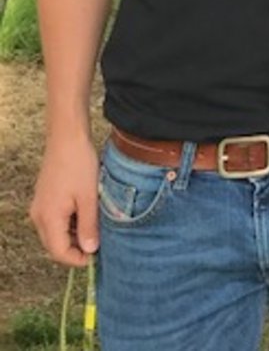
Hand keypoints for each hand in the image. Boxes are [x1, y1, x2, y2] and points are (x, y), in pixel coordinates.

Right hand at [30, 135, 98, 266]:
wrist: (67, 139)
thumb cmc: (79, 165)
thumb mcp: (89, 197)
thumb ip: (89, 225)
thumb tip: (90, 250)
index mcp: (48, 218)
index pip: (59, 252)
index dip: (77, 259)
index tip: (97, 257)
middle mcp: (38, 216)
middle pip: (55, 245)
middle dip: (76, 249)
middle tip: (100, 244)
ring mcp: (39, 207)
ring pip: (55, 233)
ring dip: (74, 236)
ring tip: (97, 229)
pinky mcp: (44, 200)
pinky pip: (55, 221)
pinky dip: (70, 224)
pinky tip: (87, 216)